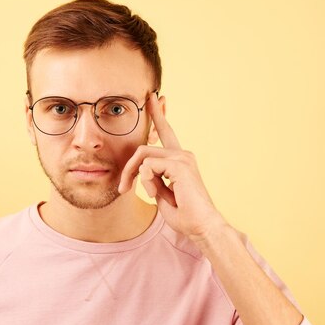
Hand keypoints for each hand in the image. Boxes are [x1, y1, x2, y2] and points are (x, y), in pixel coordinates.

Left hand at [118, 93, 227, 241]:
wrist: (202, 227)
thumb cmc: (185, 215)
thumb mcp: (161, 194)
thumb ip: (152, 179)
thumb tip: (143, 171)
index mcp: (179, 160)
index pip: (166, 132)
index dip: (158, 114)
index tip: (152, 97)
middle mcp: (182, 154)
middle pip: (143, 148)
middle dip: (128, 168)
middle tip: (123, 188)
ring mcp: (182, 157)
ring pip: (143, 156)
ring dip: (133, 175)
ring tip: (133, 192)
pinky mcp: (180, 165)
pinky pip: (148, 166)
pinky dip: (146, 181)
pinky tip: (156, 193)